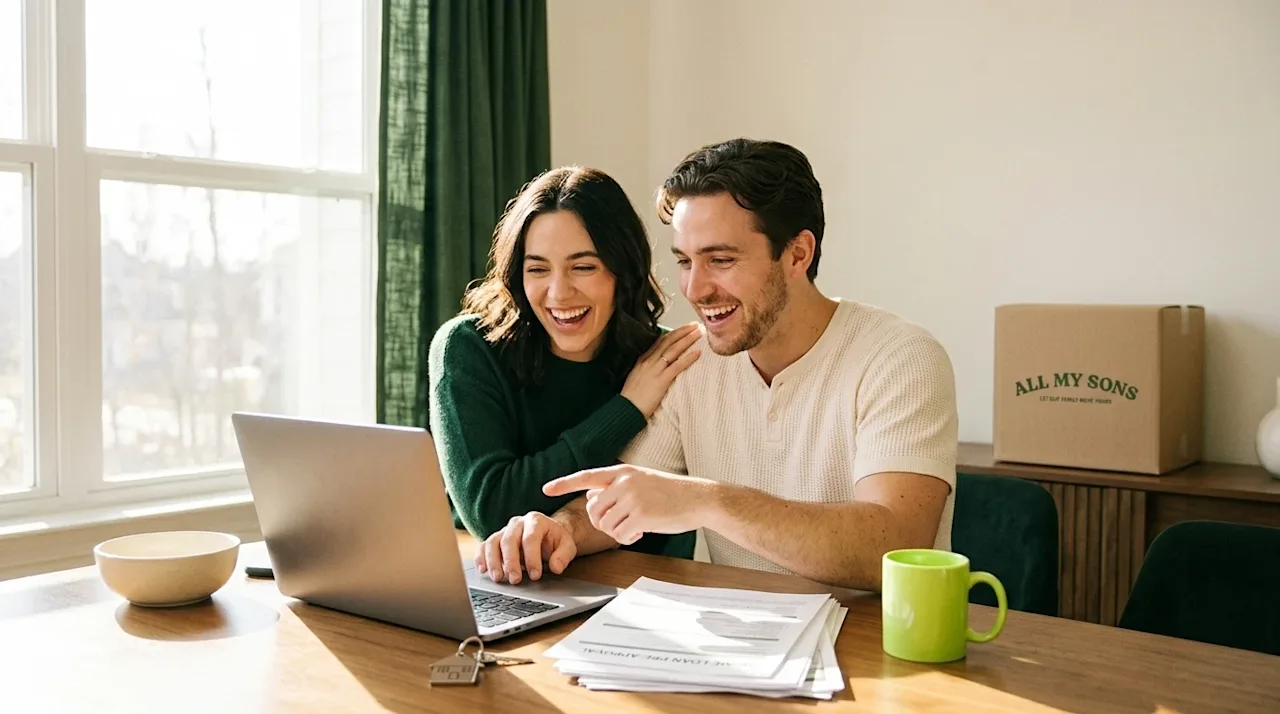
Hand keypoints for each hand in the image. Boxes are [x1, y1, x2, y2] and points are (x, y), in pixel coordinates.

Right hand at [474, 512, 576, 583]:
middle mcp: (517, 523)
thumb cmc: (555, 541)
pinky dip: (481, 558)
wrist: (546, 535)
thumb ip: (564, 555)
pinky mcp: (495, 540)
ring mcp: (504, 531)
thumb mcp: (567, 546)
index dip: (532, 557)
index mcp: (536, 521)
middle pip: (509, 540)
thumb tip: (556, 567)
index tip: (535, 575)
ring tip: (497, 578)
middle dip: (511, 561)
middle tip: (515, 580)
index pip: (530, 538)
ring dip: (493, 561)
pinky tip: (482, 570)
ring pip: (493, 542)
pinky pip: (483, 546)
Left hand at [543, 465, 713, 544]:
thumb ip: (616, 488)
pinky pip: (619, 535)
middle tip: (622, 524)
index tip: (546, 489)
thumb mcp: (641, 481)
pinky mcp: (641, 516)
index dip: (564, 483)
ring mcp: (632, 498)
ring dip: (617, 532)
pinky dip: (628, 539)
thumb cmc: (670, 493)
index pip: (586, 476)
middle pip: (593, 510)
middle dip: (603, 522)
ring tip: (635, 527)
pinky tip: (641, 533)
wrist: (698, 498)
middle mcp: (624, 482)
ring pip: (605, 525)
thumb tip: (592, 499)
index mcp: (622, 472)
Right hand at [620, 323, 702, 417]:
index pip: (660, 341)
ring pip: (673, 350)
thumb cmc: (632, 398)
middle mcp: (649, 361)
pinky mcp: (661, 380)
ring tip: (700, 332)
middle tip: (696, 324)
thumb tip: (658, 366)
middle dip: (683, 331)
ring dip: (688, 340)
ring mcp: (655, 370)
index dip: (674, 333)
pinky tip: (698, 353)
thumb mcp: (636, 377)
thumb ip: (647, 369)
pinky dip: (688, 358)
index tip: (685, 328)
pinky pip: (677, 366)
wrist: (626, 409)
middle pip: (668, 341)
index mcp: (643, 360)